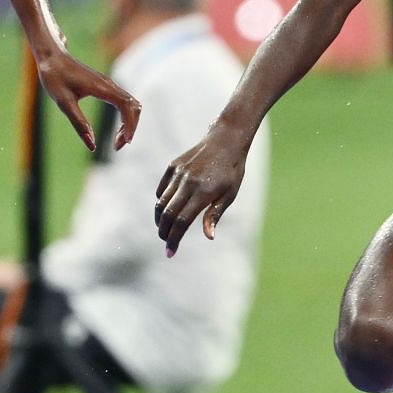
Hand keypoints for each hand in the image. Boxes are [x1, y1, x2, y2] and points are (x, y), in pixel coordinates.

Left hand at [35, 47, 140, 150]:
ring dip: (129, 122)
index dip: (130, 125)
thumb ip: (79, 123)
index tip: (125, 142)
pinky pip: (124, 102)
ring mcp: (109, 85)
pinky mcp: (106, 86)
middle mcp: (110, 85)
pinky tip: (117, 128)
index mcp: (102, 88)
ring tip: (117, 140)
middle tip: (117, 146)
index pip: (127, 107)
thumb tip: (92, 146)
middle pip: (134, 106)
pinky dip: (125, 117)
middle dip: (131, 127)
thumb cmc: (55, 77)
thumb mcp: (63, 103)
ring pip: (131, 104)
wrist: (51, 56)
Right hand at [155, 126, 249, 255]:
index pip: (182, 222)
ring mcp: (178, 174)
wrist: (225, 140)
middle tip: (167, 243)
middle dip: (164, 233)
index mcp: (203, 193)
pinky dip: (161, 202)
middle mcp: (187, 183)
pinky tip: (167, 210)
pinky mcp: (173, 167)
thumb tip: (208, 236)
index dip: (174, 239)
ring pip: (161, 203)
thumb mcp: (229, 194)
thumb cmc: (232, 170)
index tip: (171, 252)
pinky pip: (162, 189)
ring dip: (160, 220)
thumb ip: (215, 214)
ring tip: (165, 230)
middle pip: (168, 215)